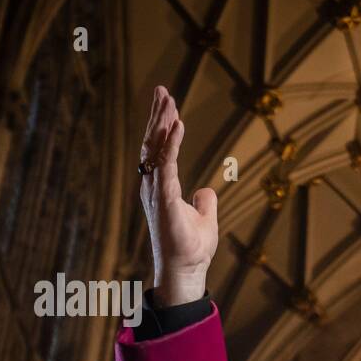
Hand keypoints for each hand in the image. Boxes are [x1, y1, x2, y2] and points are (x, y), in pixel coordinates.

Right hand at [140, 86, 217, 306]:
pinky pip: (166, 164)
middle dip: (158, 115)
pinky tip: (177, 125)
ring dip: (162, 122)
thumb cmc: (191, 249)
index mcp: (161, 188)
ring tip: (168, 98)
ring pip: (155, 148)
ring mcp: (156, 191)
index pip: (158, 150)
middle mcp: (153, 186)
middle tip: (162, 90)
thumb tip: (207, 190)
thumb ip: (205, 202)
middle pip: (152, 143)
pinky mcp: (164, 198)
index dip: (162, 126)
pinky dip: (171, 143)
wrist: (185, 270)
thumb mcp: (204, 219)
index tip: (169, 104)